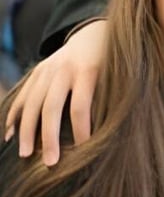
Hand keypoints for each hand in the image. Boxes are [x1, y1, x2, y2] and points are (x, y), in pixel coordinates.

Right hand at [4, 19, 105, 165]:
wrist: (96, 32)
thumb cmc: (115, 61)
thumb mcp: (119, 74)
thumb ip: (114, 97)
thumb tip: (116, 132)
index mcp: (88, 70)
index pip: (81, 106)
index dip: (82, 130)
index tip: (84, 151)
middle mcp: (63, 69)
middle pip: (51, 107)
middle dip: (48, 137)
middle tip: (50, 163)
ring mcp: (46, 68)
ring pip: (32, 103)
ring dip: (26, 130)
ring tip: (24, 154)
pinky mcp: (37, 70)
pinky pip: (23, 95)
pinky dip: (15, 114)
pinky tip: (10, 134)